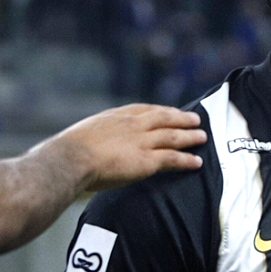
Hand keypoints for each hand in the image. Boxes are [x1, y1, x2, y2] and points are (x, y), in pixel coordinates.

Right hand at [46, 103, 206, 192]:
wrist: (70, 159)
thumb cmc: (67, 152)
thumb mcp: (82, 134)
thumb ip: (94, 137)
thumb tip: (90, 145)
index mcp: (116, 116)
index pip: (144, 109)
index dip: (161, 110)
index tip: (170, 110)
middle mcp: (132, 124)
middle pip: (164, 118)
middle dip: (181, 118)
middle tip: (195, 119)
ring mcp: (141, 141)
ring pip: (173, 136)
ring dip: (189, 136)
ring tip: (202, 137)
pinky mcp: (146, 160)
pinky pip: (172, 158)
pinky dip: (186, 160)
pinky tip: (197, 162)